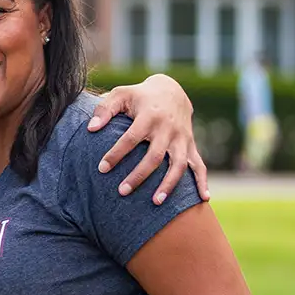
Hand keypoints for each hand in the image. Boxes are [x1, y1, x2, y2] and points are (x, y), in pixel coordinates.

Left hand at [90, 74, 210, 204]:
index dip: (116, 154)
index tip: (102, 169)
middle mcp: (168, 129)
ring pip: (179, 164)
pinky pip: (200, 166)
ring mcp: (182, 139)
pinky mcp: (191, 146)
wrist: (171, 91)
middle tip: (122, 192)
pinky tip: (204, 198)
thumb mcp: (120, 94)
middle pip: (155, 156)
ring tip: (155, 202)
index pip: (131, 138)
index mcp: (149, 116)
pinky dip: (203, 182)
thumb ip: (104, 109)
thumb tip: (90, 128)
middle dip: (139, 175)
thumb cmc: (139, 96)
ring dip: (168, 184)